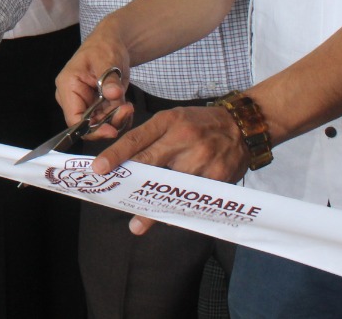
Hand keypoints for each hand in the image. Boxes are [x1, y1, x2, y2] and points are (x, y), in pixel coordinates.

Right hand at [55, 29, 132, 140]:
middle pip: (88, 126)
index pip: (74, 119)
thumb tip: (113, 94)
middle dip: (109, 122)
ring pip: (100, 126)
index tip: (112, 130)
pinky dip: (119, 118)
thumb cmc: (103, 47)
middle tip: (127, 109)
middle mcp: (73, 99)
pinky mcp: (97, 108)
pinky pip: (108, 121)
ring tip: (128, 106)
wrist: (111, 44)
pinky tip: (126, 106)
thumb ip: (109, 79)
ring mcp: (85, 105)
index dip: (91, 130)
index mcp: (68, 87)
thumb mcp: (107, 60)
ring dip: (117, 120)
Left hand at [92, 105, 249, 234]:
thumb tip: (126, 160)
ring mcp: (200, 160)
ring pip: (171, 188)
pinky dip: (178, 208)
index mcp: (169, 122)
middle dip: (132, 184)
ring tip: (138, 223)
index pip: (136, 139)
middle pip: (150, 165)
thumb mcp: (174, 118)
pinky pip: (191, 198)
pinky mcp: (216, 178)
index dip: (116, 154)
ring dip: (154, 206)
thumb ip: (151, 137)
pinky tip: (168, 218)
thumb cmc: (201, 123)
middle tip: (115, 199)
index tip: (98, 168)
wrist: (243, 126)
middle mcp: (183, 140)